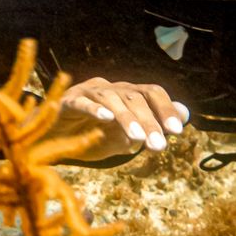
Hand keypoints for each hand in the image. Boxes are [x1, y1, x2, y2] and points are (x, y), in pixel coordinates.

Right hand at [54, 78, 188, 161]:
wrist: (50, 140)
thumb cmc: (90, 136)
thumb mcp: (124, 137)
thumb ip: (151, 127)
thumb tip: (185, 117)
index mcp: (125, 94)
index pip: (151, 92)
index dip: (165, 108)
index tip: (177, 131)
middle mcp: (109, 88)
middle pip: (134, 97)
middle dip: (149, 122)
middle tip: (159, 146)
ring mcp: (87, 92)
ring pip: (111, 97)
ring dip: (127, 117)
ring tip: (137, 139)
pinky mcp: (66, 100)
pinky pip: (82, 102)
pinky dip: (94, 109)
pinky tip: (106, 118)